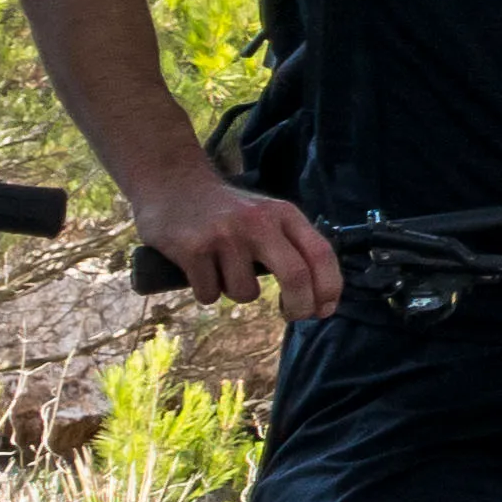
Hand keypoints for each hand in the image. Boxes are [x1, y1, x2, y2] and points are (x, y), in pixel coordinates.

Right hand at [125, 159, 335, 321]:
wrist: (172, 184)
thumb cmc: (227, 212)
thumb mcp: (267, 216)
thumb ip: (292, 247)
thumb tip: (320, 300)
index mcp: (283, 214)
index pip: (321, 253)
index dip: (329, 288)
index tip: (324, 310)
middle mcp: (258, 222)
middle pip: (296, 276)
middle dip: (300, 306)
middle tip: (293, 316)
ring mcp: (225, 235)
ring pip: (245, 293)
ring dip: (236, 293)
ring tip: (222, 269)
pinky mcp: (193, 249)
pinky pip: (210, 294)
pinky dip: (206, 291)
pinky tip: (199, 268)